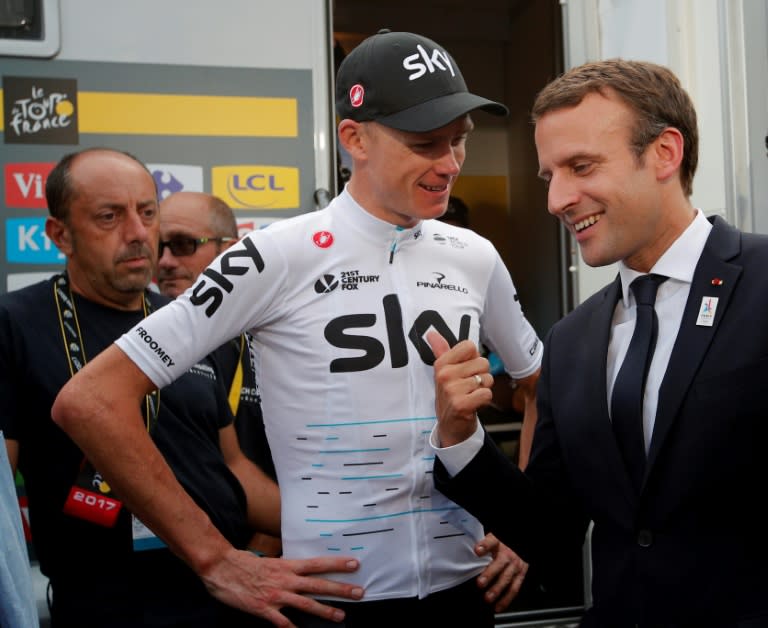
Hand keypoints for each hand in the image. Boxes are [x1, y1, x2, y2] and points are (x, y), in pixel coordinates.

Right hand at [201, 547, 362, 626]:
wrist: (221, 568)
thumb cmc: (244, 563)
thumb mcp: (269, 561)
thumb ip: (285, 567)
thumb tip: (299, 570)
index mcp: (287, 565)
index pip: (318, 564)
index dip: (337, 564)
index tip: (354, 563)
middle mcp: (285, 580)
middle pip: (318, 585)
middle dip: (340, 589)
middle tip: (359, 592)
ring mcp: (276, 595)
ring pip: (306, 604)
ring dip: (325, 611)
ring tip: (341, 615)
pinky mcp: (264, 609)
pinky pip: (283, 623)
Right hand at [427, 331, 492, 446]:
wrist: (450, 426)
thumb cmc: (450, 396)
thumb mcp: (443, 372)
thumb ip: (441, 350)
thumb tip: (432, 333)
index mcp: (441, 364)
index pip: (469, 346)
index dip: (473, 358)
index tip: (465, 370)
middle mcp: (444, 375)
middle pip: (482, 362)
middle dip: (481, 375)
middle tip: (469, 387)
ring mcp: (452, 390)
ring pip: (487, 378)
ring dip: (483, 389)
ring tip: (471, 396)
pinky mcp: (462, 404)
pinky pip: (487, 393)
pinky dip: (484, 400)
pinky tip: (474, 404)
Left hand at [475, 533, 527, 612]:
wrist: (518, 547)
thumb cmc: (503, 544)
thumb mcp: (493, 539)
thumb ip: (483, 545)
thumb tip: (471, 551)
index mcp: (499, 542)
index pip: (492, 542)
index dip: (485, 546)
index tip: (477, 550)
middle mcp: (508, 554)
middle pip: (499, 564)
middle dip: (490, 574)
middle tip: (480, 583)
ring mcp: (515, 565)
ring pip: (507, 578)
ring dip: (497, 590)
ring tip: (488, 598)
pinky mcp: (521, 575)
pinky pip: (514, 589)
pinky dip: (506, 599)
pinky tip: (498, 606)